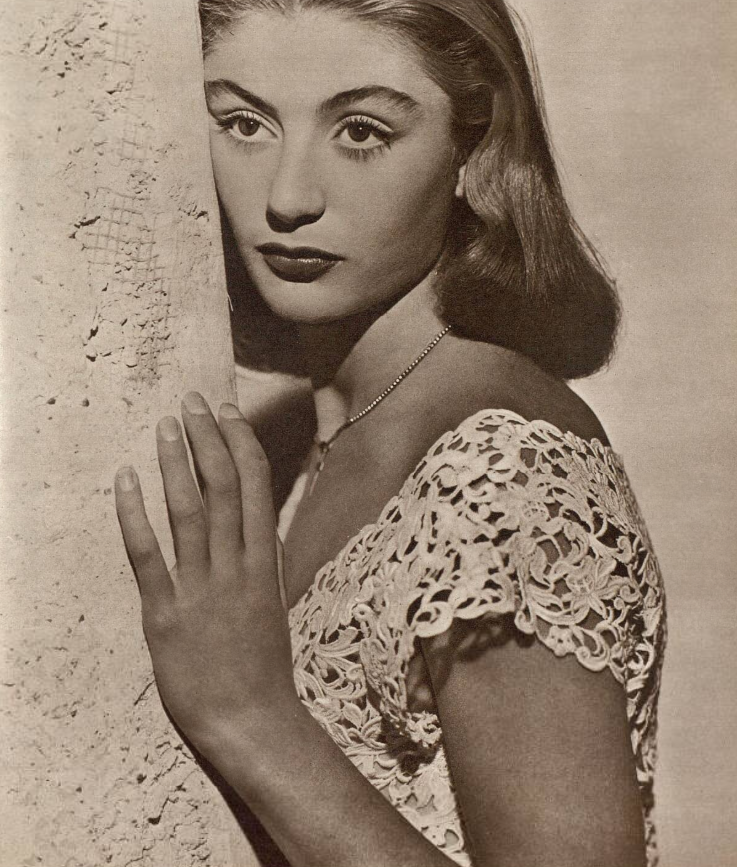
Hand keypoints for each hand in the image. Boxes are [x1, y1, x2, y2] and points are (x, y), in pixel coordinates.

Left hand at [114, 391, 297, 763]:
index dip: (240, 443)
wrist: (252, 720)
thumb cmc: (263, 663)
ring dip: (177, 464)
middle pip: (223, 488)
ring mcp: (201, 590)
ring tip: (165, 427)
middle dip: (208, 439)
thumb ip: (258, 556)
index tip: (227, 412)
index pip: (256, 487)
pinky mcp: (166, 615)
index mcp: (264, 562)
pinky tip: (125, 482)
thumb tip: (249, 514)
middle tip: (193, 402)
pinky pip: (148, 557)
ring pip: (189, 512)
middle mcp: (236, 567)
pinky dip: (135, 516)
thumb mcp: (271, 599)